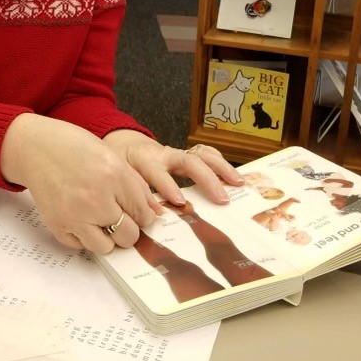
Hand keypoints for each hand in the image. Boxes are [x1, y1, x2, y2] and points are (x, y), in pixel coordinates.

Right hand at [0, 114, 160, 253]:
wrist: (35, 147)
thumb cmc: (73, 147)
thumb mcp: (111, 156)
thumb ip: (136, 185)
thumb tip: (155, 213)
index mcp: (114, 175)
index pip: (142, 213)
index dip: (143, 216)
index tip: (137, 213)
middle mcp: (96, 199)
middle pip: (129, 235)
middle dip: (128, 228)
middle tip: (119, 216)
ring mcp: (75, 215)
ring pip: (106, 247)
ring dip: (107, 236)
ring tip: (99, 220)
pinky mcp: (58, 225)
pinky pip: (81, 246)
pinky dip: (84, 236)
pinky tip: (81, 218)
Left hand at [102, 132, 241, 208]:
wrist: (125, 145)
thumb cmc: (122, 166)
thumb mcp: (121, 179)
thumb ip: (136, 194)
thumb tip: (153, 215)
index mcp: (144, 161)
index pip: (157, 172)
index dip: (168, 185)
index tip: (180, 202)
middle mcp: (164, 154)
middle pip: (188, 161)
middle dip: (206, 179)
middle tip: (221, 198)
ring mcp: (178, 153)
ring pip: (202, 155)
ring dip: (221, 169)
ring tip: (238, 183)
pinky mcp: (186, 154)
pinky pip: (206, 154)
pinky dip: (221, 163)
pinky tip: (234, 176)